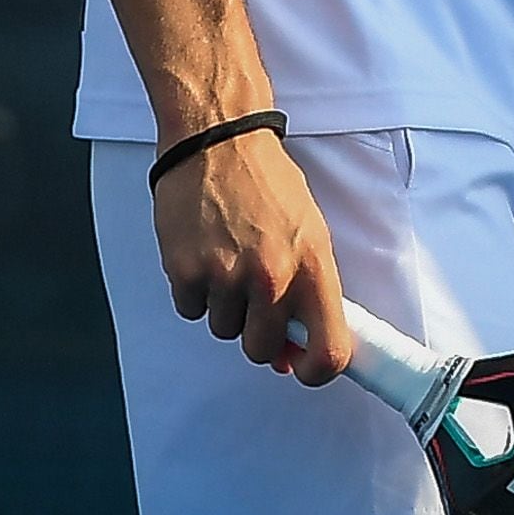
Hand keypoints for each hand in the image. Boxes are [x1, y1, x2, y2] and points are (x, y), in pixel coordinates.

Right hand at [153, 127, 352, 385]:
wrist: (218, 144)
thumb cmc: (270, 186)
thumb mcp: (310, 232)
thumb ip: (309, 290)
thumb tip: (297, 349)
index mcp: (313, 267)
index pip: (329, 348)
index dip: (319, 370)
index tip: (307, 369)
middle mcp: (271, 277)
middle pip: (263, 350)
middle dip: (260, 335)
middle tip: (257, 302)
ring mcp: (225, 276)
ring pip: (224, 330)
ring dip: (227, 308)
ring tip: (231, 262)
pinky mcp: (184, 272)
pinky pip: (192, 310)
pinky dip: (197, 292)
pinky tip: (206, 255)